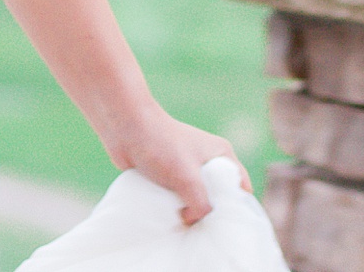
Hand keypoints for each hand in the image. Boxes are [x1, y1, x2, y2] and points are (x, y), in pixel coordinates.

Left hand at [109, 106, 244, 225]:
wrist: (124, 127)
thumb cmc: (160, 144)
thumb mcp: (188, 177)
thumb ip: (201, 205)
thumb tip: (192, 222)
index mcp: (222, 155)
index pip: (240, 188)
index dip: (238, 209)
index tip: (231, 230)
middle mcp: (207, 161)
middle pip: (218, 197)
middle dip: (211, 215)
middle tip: (206, 235)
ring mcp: (186, 169)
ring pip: (195, 199)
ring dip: (190, 213)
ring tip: (186, 231)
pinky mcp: (168, 176)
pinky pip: (177, 198)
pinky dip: (174, 209)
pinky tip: (171, 223)